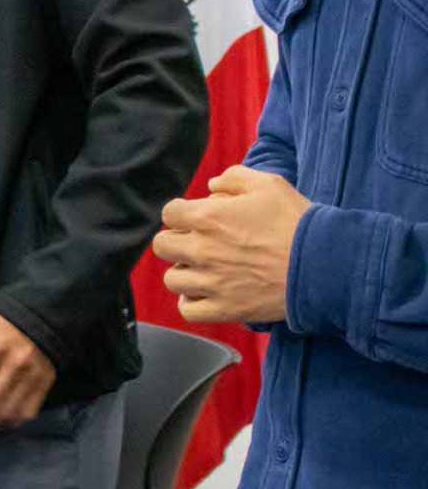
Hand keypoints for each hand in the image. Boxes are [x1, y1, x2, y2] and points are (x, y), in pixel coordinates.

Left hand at [154, 165, 308, 323]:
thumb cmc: (297, 221)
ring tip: (204, 268)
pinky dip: (191, 302)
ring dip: (184, 272)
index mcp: (208, 218)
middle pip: (162, 246)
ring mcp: (212, 282)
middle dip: (177, 240)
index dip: (182, 213)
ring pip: (172, 279)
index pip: (169, 213)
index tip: (196, 218)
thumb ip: (234, 178)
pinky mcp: (225, 308)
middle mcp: (202, 250)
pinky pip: (188, 310)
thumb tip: (211, 186)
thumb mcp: (269, 184)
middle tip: (199, 242)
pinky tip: (205, 292)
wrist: (324, 263)